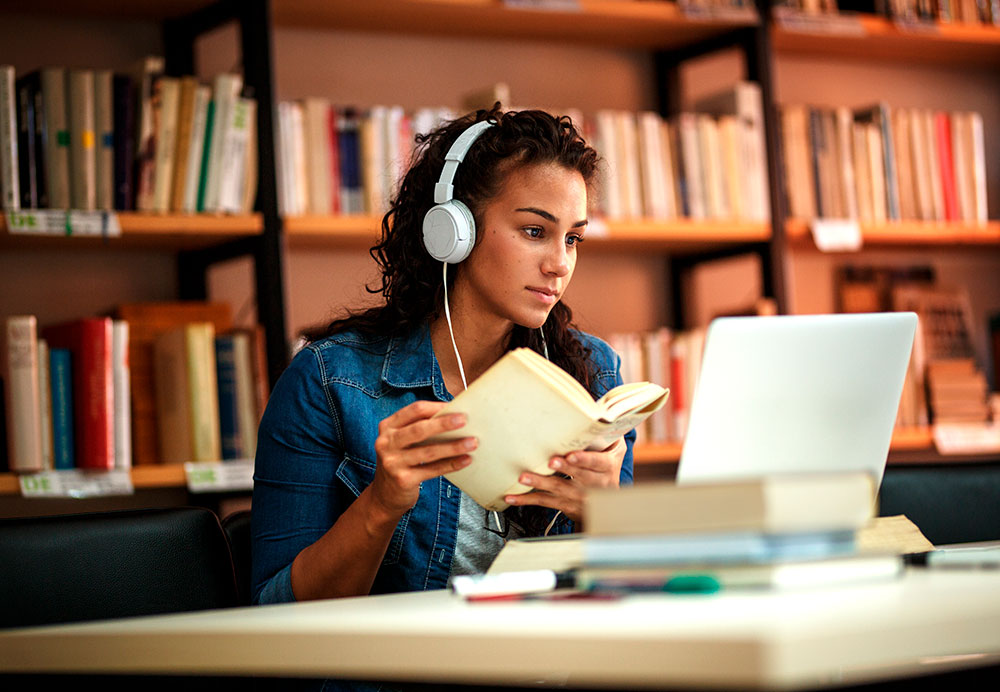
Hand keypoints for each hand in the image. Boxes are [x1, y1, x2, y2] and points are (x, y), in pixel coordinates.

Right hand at [369, 400, 475, 517]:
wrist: (385, 494)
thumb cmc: (401, 460)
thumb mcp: (402, 441)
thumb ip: (420, 428)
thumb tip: (455, 416)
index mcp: (388, 426)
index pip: (415, 410)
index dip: (436, 407)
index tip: (456, 406)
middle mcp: (386, 443)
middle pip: (419, 429)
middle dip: (444, 424)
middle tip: (465, 420)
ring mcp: (392, 462)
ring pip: (428, 451)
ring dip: (453, 446)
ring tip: (472, 442)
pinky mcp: (403, 480)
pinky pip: (432, 470)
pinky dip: (451, 464)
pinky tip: (466, 460)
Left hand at [503, 437, 625, 523]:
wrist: (609, 504)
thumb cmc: (606, 467)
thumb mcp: (615, 450)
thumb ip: (609, 433)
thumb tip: (601, 410)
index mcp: (607, 467)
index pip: (596, 462)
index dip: (584, 459)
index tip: (571, 455)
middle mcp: (595, 484)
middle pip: (578, 476)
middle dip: (564, 469)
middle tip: (550, 461)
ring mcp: (579, 496)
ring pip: (558, 489)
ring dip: (540, 483)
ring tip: (524, 478)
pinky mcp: (565, 505)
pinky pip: (545, 502)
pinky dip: (527, 500)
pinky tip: (512, 498)